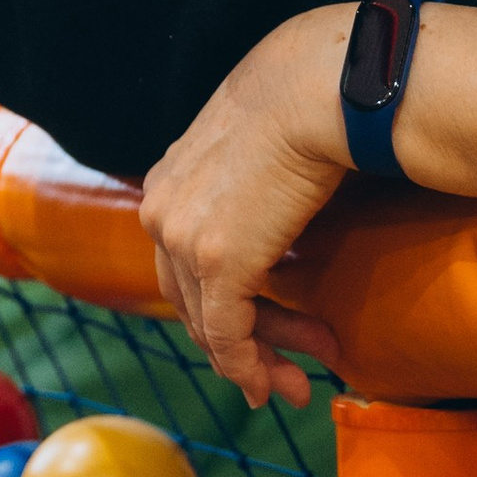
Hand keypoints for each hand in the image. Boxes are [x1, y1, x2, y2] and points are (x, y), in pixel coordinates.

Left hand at [138, 5, 350, 410]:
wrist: (315, 88)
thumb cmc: (308, 104)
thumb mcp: (263, 148)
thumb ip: (256, 183)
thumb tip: (289, 197)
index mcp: (168, 183)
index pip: (181, 265)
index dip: (217, 307)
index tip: (257, 333)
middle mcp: (161, 211)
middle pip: (190, 300)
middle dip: (238, 344)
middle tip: (284, 377)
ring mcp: (183, 238)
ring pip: (211, 322)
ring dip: (256, 360)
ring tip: (297, 386)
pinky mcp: (217, 262)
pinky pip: (226, 333)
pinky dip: (246, 366)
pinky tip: (270, 388)